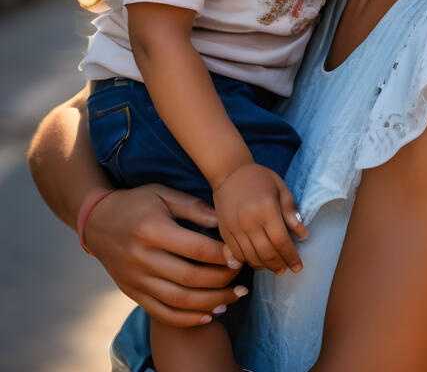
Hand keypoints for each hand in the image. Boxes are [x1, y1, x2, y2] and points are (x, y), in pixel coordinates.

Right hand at [84, 183, 245, 326]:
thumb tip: (222, 221)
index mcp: (152, 230)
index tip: (240, 256)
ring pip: (178, 301)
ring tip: (234, 299)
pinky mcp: (133, 293)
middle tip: (243, 281)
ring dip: (210, 304)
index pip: (195, 249)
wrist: (98, 221)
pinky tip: (209, 315)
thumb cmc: (136, 203)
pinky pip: (162, 313)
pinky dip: (187, 318)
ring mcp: (136, 279)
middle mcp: (142, 258)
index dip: (221, 256)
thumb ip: (193, 206)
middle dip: (222, 282)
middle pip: (190, 278)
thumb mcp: (163, 193)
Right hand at [213, 163, 307, 275]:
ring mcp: (235, 228)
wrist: (229, 173)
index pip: (281, 241)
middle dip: (279, 265)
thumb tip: (303, 234)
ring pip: (251, 258)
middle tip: (287, 269)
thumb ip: (291, 211)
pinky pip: (236, 255)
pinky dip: (248, 262)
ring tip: (274, 267)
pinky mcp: (224, 232)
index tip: (298, 267)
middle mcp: (249, 221)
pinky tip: (257, 261)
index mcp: (266, 208)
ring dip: (265, 266)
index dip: (291, 257)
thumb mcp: (280, 188)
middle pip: (267, 254)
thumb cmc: (259, 178)